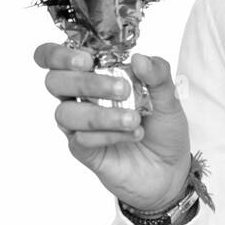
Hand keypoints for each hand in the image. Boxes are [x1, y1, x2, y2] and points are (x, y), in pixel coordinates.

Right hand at [35, 44, 192, 211]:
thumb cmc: (163, 128)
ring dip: (101, 114)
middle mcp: (80, 98)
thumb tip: (139, 58)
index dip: (58, 54)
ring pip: (66, 113)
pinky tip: (132, 135)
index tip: (86, 60)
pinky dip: (108, 135)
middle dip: (85, 82)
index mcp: (95, 75)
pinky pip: (80, 139)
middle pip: (54, 81)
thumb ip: (157, 74)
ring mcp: (79, 125)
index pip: (55, 58)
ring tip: (135, 119)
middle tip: (123, 89)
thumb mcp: (169, 97)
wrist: (170, 169)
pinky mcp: (83, 151)